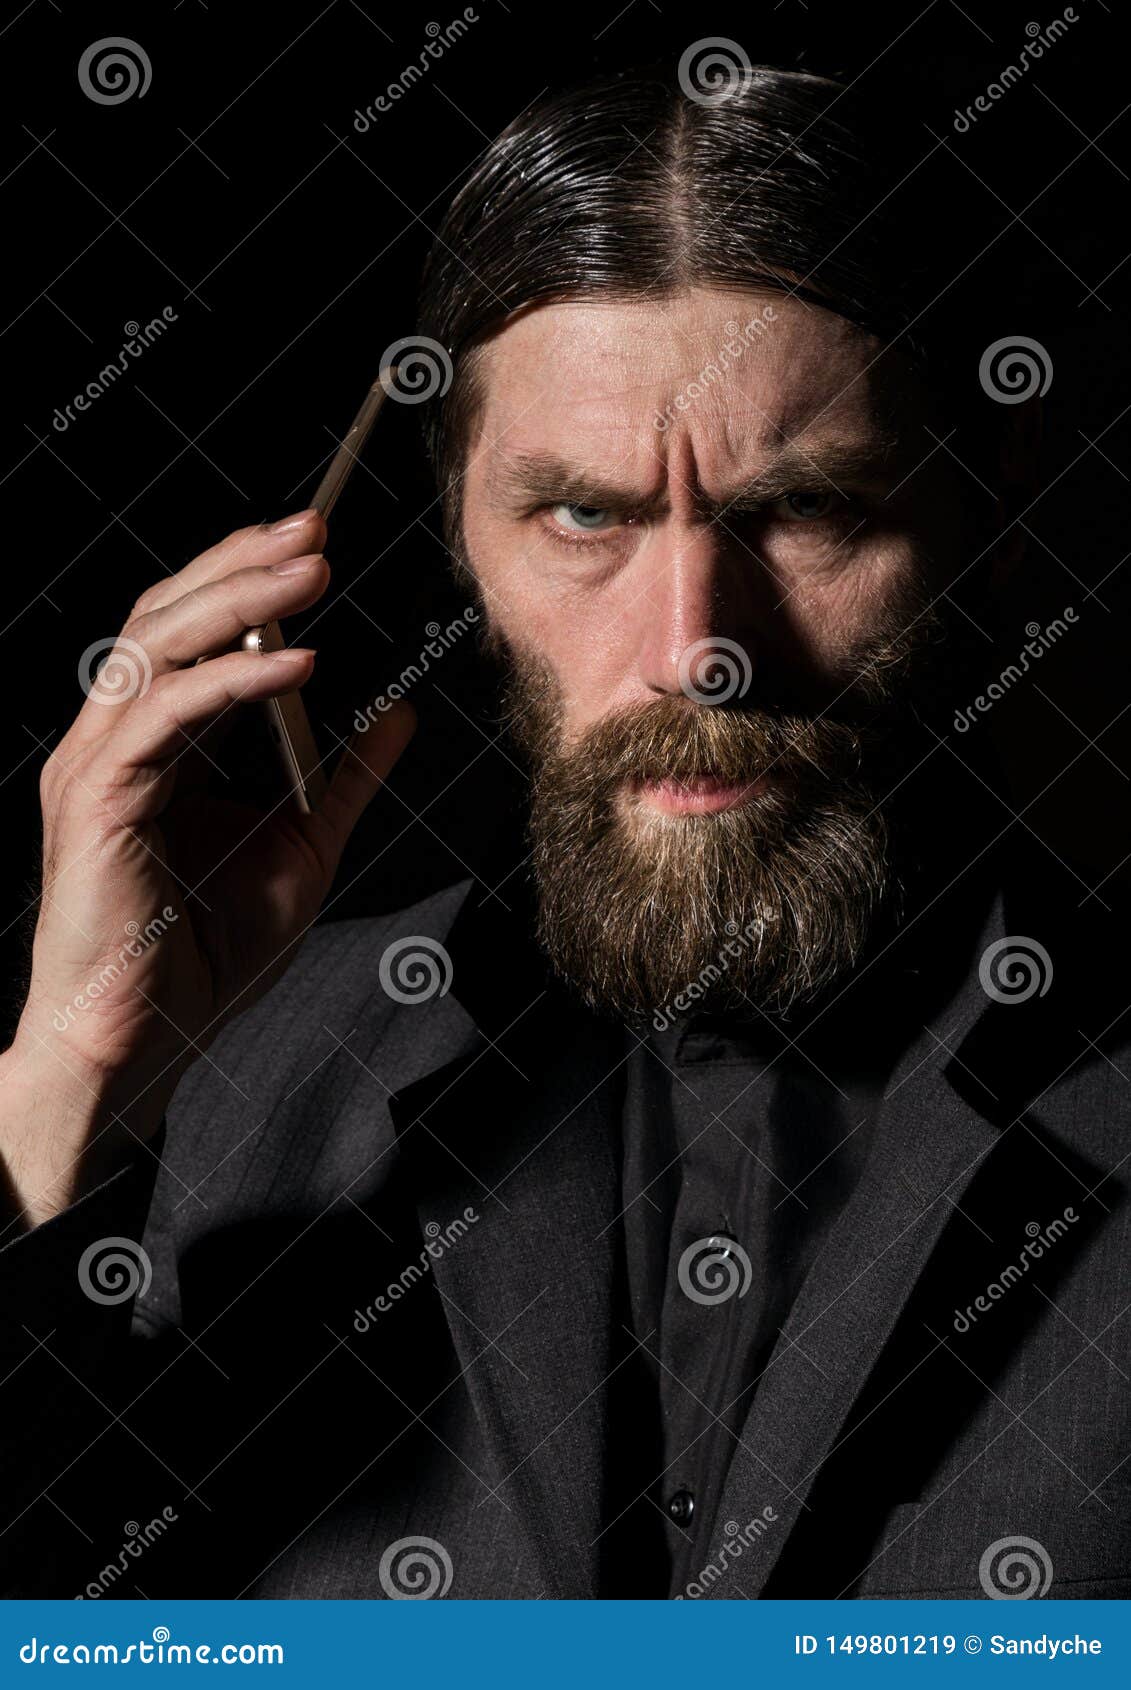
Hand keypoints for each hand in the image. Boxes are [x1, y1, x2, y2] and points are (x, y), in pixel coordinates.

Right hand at [1, 511, 413, 1220]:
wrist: (145, 1039)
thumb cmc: (206, 954)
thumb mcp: (304, 847)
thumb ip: (346, 777)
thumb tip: (400, 714)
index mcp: (154, 744)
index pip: (187, 630)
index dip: (245, 578)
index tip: (314, 543)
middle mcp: (115, 740)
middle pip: (164, 615)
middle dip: (242, 564)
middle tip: (314, 529)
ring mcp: (97, 765)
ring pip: (156, 645)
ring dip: (237, 598)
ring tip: (308, 569)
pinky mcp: (100, 799)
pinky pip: (167, 714)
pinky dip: (232, 679)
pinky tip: (299, 663)